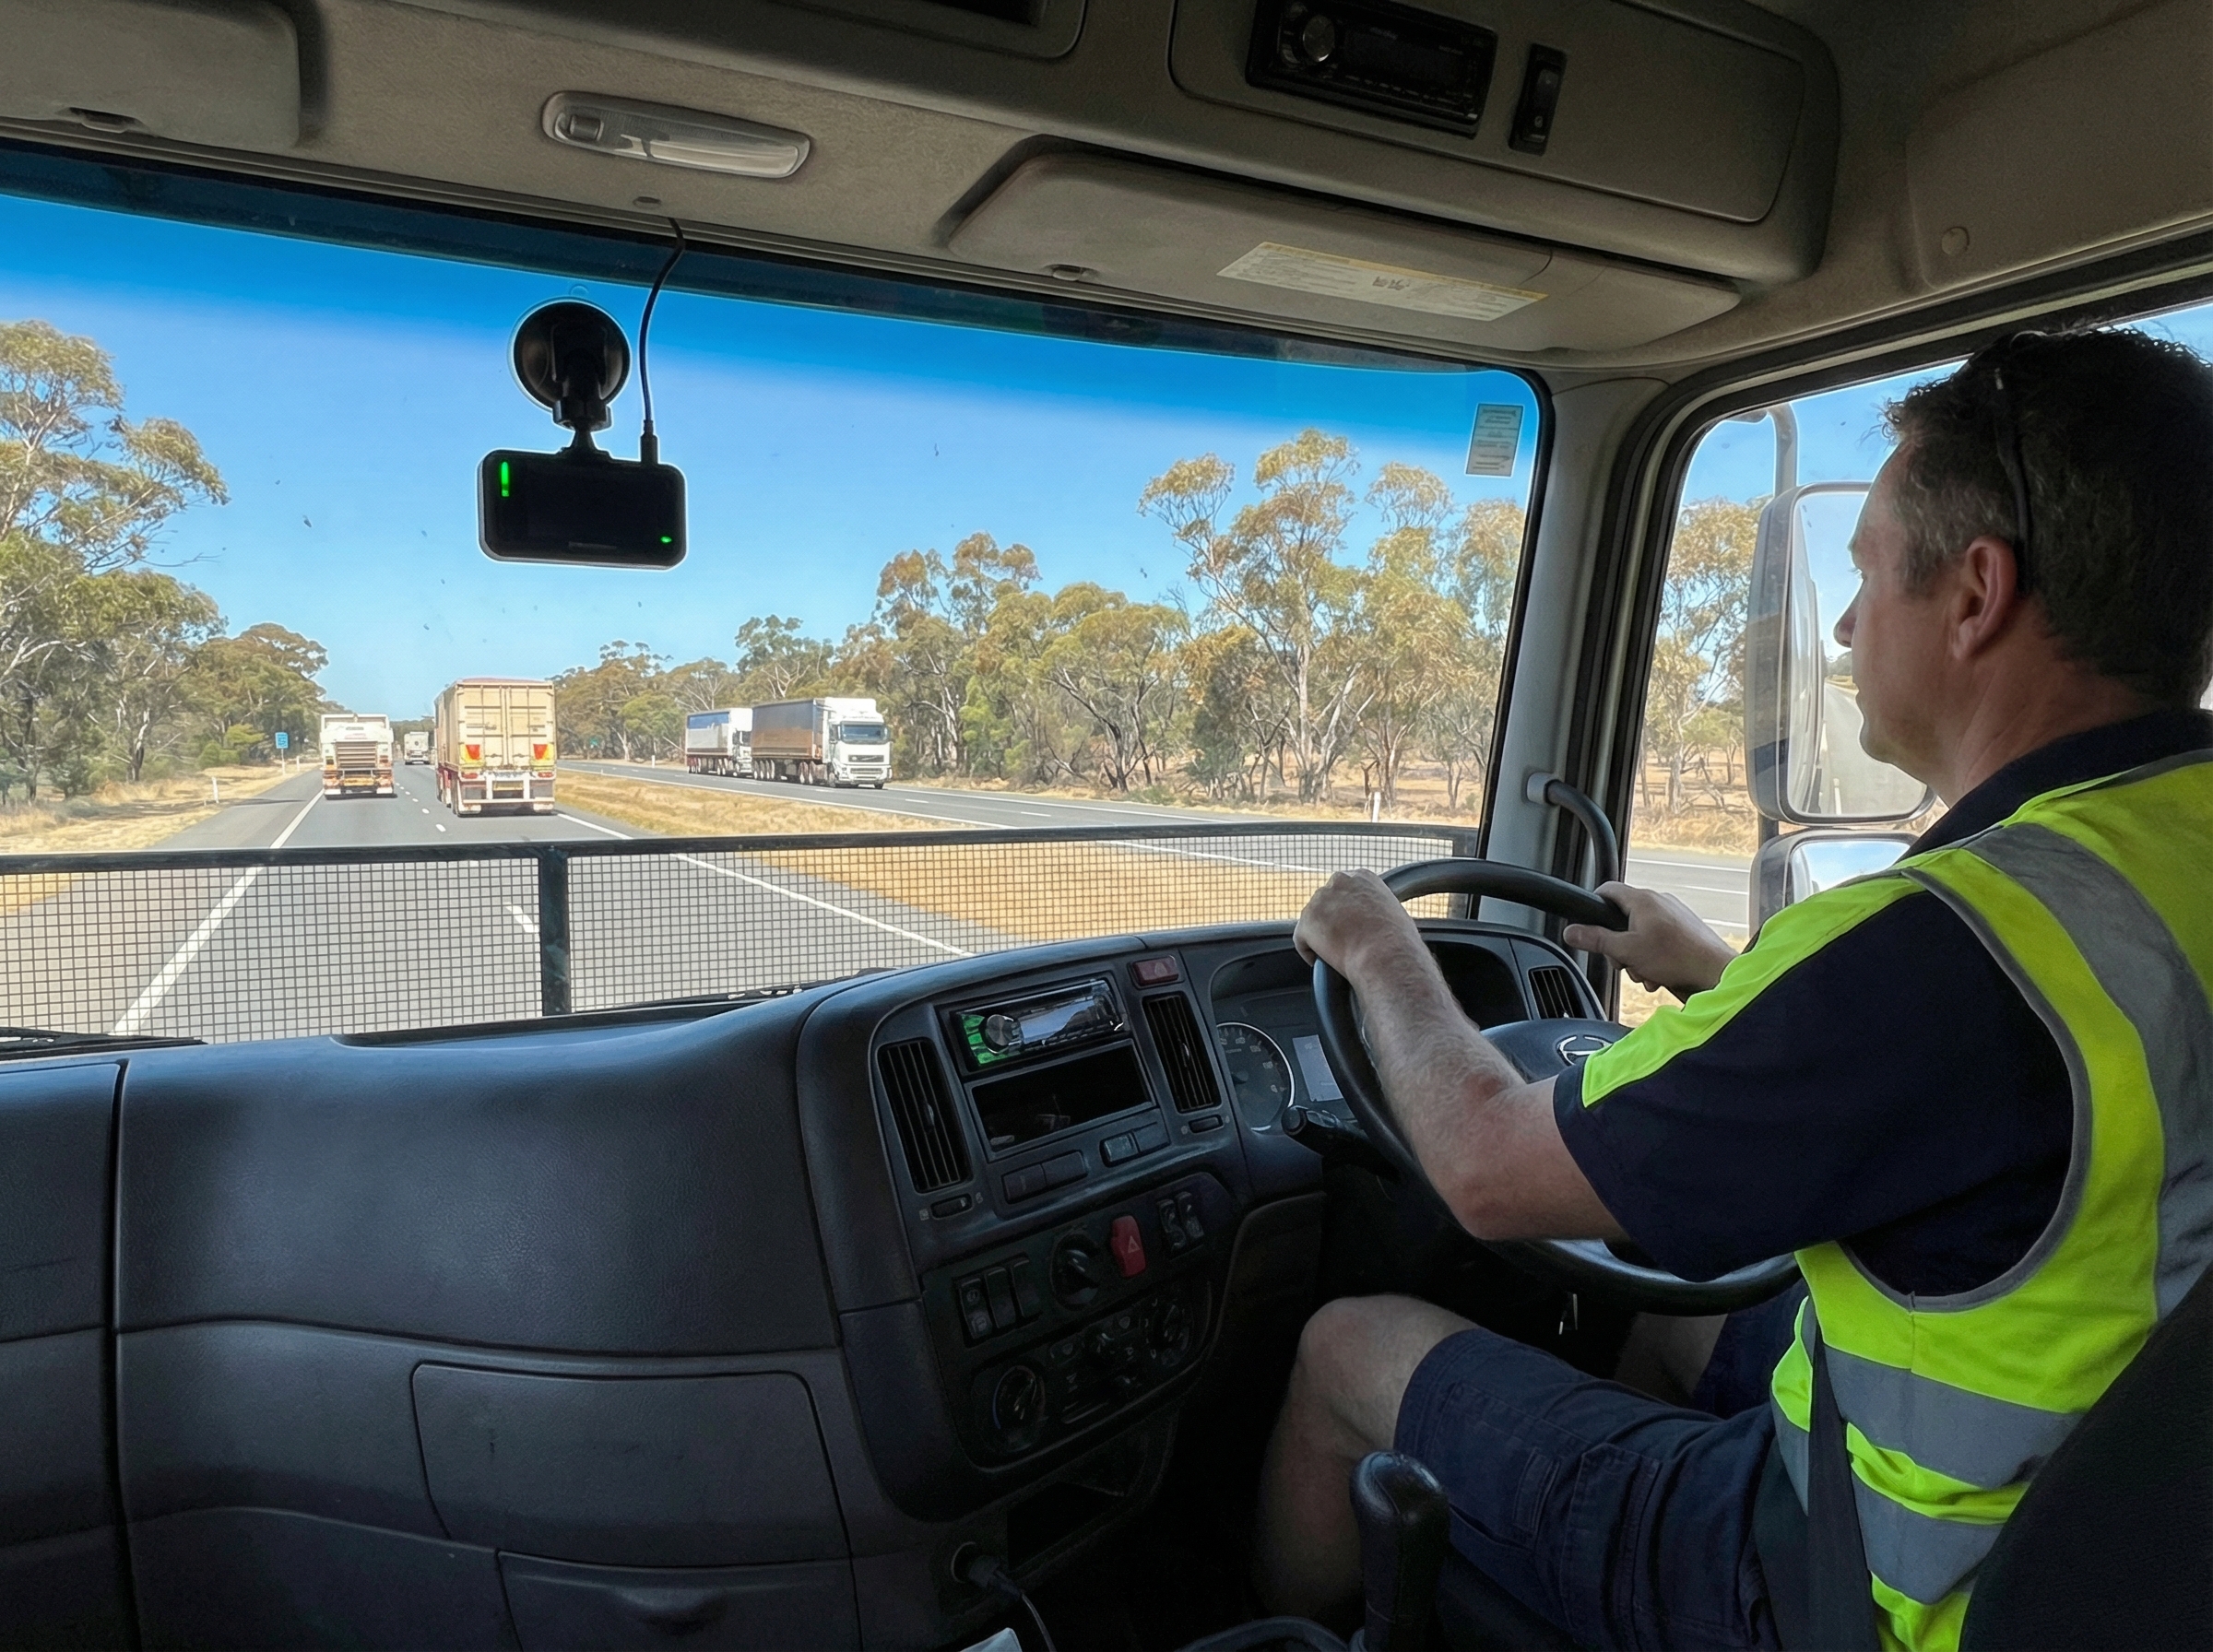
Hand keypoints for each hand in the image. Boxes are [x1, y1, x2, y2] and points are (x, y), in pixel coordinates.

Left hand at [1294, 869, 1425, 982]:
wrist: (1386, 954)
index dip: (1347, 910)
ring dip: (1320, 936)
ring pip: (1314, 921)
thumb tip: (1374, 922)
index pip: (1345, 890)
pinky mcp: (1307, 921)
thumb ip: (1377, 909)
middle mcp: (1339, 881)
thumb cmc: (1397, 940)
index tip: (1350, 925)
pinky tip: (1318, 961)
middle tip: (1341, 940)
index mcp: (1362, 876)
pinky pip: (1301, 939)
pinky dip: (1308, 951)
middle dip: (1331, 920)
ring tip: (1334, 953)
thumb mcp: (1394, 912)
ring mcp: (1320, 900)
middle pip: (1327, 902)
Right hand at [1562, 882, 1735, 999]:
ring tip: (1646, 972)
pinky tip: (1659, 973)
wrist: (1714, 972)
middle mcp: (1659, 901)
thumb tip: (1571, 931)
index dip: (1593, 904)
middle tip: (1623, 961)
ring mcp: (1674, 914)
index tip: (1588, 922)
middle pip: (1623, 917)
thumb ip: (1596, 940)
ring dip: (1637, 955)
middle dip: (1619, 944)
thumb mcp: (1626, 951)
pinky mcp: (1685, 929)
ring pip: (1641, 932)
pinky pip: (1659, 939)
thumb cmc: (1677, 958)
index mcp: (1642, 899)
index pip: (1607, 889)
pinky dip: (1654, 956)